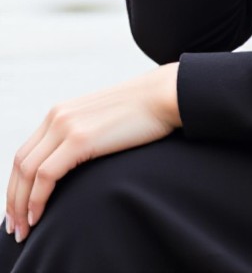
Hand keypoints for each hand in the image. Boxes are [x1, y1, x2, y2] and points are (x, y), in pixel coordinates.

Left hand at [5, 63, 180, 244]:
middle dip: (13, 200)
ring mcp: (66, 126)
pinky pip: (45, 175)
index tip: (18, 210)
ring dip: (21, 205)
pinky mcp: (79, 138)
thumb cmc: (141, 113)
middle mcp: (57, 116)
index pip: (24, 153)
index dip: (16, 185)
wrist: (163, 96)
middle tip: (15, 227)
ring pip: (27, 172)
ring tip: (24, 229)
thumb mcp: (101, 121)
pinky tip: (38, 216)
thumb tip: (74, 163)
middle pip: (19, 164)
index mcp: (60, 112)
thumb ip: (82, 135)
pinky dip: (36, 199)